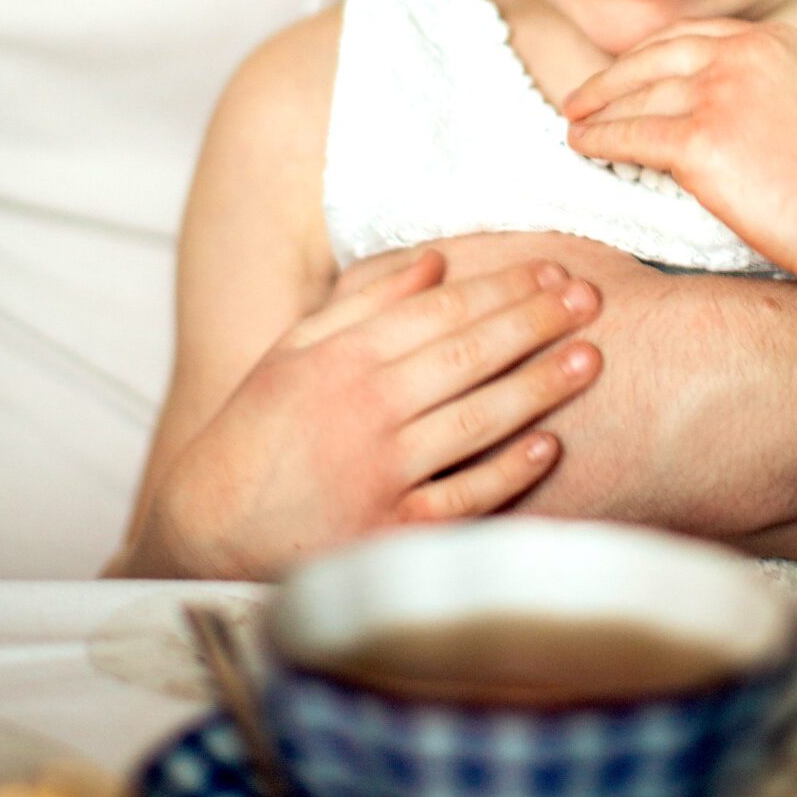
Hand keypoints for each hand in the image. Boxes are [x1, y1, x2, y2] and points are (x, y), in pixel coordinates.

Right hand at [124, 251, 601, 578]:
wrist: (206, 535)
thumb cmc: (254, 438)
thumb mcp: (291, 355)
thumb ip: (362, 305)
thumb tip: (434, 261)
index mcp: (338, 360)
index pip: (439, 311)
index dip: (502, 287)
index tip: (552, 271)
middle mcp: (361, 411)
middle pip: (467, 355)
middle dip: (536, 321)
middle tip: (591, 299)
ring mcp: (378, 475)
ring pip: (476, 420)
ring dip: (538, 386)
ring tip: (590, 358)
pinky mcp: (389, 535)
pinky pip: (462, 498)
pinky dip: (507, 472)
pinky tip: (549, 446)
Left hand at [564, 20, 796, 292]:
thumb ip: (764, 89)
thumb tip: (714, 108)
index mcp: (774, 39)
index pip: (691, 36)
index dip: (647, 55)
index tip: (624, 71)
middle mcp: (743, 53)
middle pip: (653, 57)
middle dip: (609, 78)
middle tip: (579, 98)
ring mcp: (720, 92)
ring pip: (636, 97)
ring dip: (597, 111)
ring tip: (576, 125)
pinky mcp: (701, 140)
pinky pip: (630, 136)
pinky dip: (599, 141)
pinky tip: (582, 148)